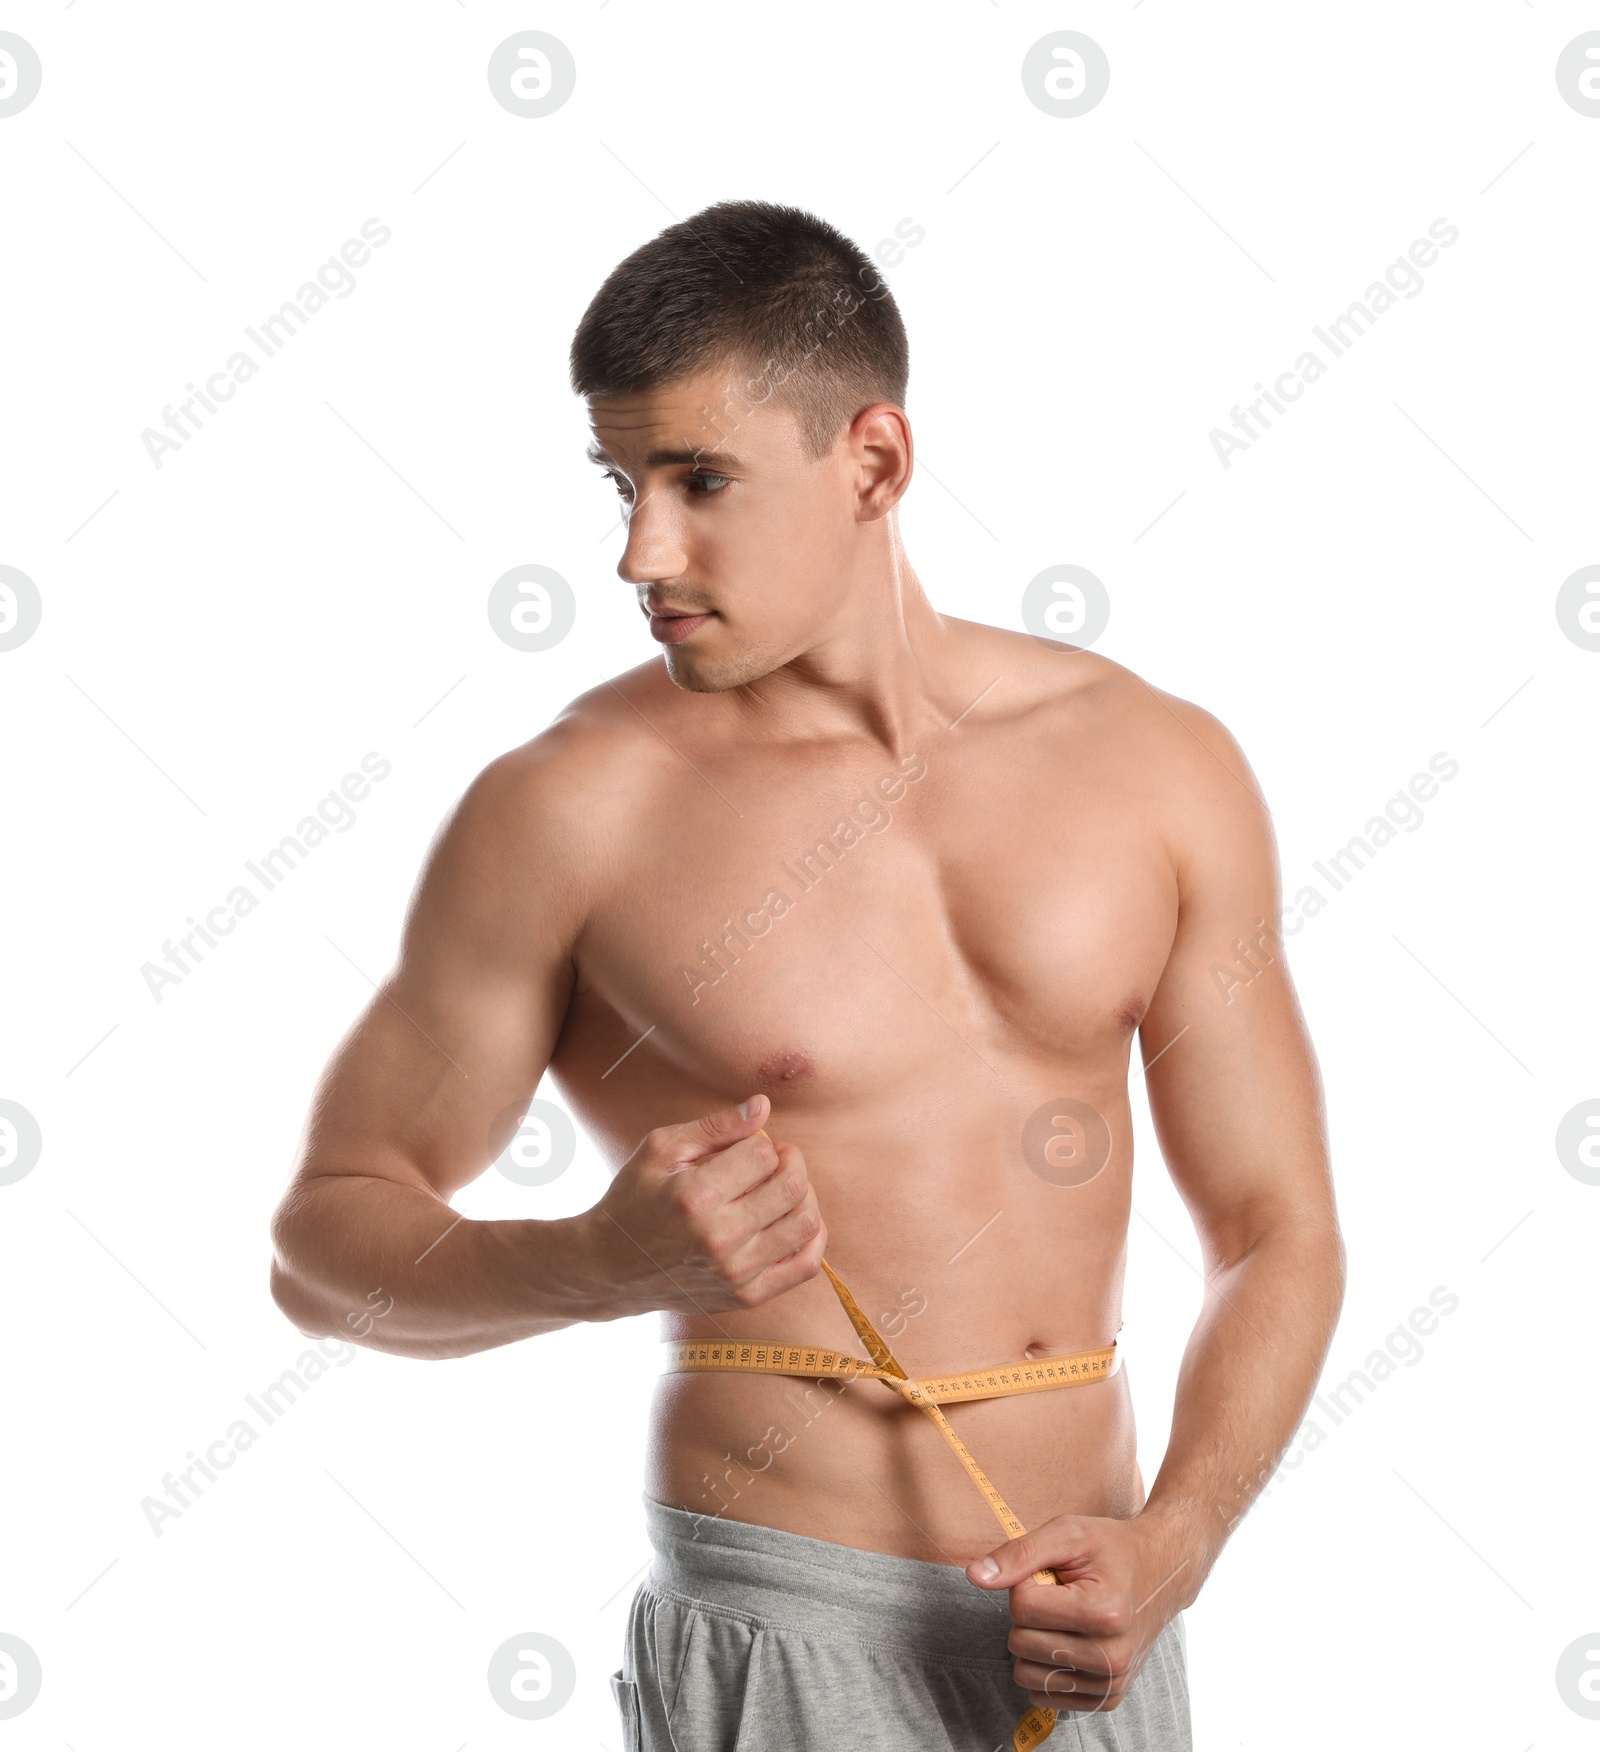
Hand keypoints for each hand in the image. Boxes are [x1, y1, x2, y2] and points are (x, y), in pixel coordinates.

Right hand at [582, 1093, 826, 1317]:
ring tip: (781, 1187)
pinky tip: (792, 1218)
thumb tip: (763, 1106)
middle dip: (790, 1162)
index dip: (760, 1142)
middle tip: (773, 1160)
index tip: (747, 1147)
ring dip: (804, 1194)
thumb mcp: (661, 1149)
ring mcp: (735, 1272)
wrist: (610, 1266)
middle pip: (793, 1186)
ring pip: (807, 1222)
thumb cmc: (635, 1198)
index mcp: (694, 1197)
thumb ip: (715, 1126)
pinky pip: (806, 1264)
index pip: (763, 1155)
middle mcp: (719, 1239)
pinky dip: (813, 1236)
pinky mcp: (746, 1296)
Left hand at [965, 1512, 1190, 1713]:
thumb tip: (975, 1576)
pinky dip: (1046, 1666)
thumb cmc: (1110, 1548)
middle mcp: (1112, 1657)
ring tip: (1066, 1617)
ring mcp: (1112, 1683)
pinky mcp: (1107, 1699)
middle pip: (1020, 1643)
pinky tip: (1070, 1640)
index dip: (1026, 1582)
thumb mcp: (1067, 1533)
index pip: (1022, 1609)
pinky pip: (1043, 1694)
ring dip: (1035, 1642)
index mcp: (1105, 1613)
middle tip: (1061, 1594)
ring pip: (1025, 1674)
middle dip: (1029, 1614)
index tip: (1052, 1573)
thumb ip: (1019, 1553)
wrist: (1161, 1571)